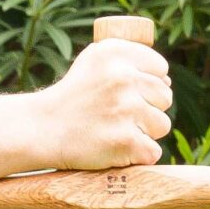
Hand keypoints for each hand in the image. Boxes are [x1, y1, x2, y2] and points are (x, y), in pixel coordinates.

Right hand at [31, 38, 172, 170]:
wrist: (42, 128)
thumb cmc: (72, 96)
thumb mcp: (94, 61)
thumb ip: (129, 60)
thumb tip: (167, 80)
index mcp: (116, 53)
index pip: (160, 68)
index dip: (148, 82)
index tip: (128, 92)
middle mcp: (122, 77)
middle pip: (165, 96)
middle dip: (147, 108)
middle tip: (118, 114)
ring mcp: (125, 110)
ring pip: (162, 124)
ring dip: (144, 132)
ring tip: (115, 130)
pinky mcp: (126, 141)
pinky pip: (152, 151)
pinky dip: (137, 155)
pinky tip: (116, 148)